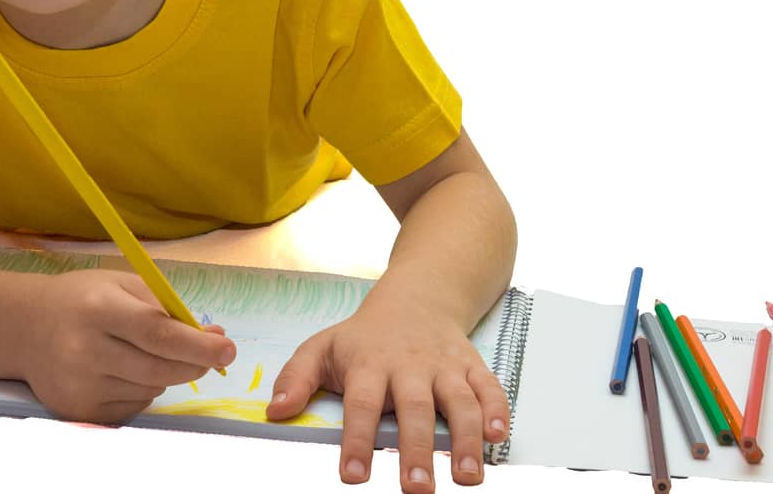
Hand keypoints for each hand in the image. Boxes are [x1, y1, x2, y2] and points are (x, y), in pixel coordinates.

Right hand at [18, 268, 236, 423]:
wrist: (26, 328)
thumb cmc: (84, 299)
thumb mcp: (123, 285)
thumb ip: (168, 308)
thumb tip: (215, 337)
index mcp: (99, 309)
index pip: (158, 334)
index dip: (198, 345)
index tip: (228, 349)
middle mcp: (85, 350)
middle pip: (159, 369)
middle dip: (195, 364)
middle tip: (213, 355)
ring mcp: (80, 385)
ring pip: (151, 389)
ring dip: (167, 374)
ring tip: (148, 352)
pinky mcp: (79, 410)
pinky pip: (134, 405)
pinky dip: (144, 389)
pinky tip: (125, 370)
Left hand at [264, 294, 508, 489]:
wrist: (417, 296)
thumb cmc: (366, 335)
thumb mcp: (323, 346)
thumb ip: (296, 377)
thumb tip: (275, 411)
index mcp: (369, 363)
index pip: (361, 404)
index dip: (356, 440)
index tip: (353, 476)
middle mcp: (410, 365)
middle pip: (415, 408)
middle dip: (417, 450)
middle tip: (417, 490)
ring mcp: (445, 365)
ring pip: (459, 402)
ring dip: (465, 439)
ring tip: (467, 477)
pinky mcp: (472, 365)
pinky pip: (490, 387)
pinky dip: (498, 411)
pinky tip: (497, 438)